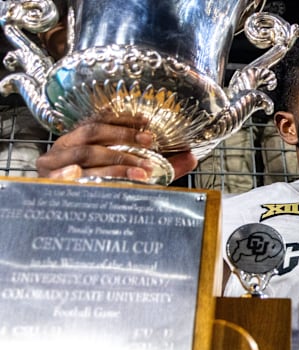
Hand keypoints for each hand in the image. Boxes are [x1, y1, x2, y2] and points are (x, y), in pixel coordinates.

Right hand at [36, 120, 196, 181]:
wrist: (72, 222)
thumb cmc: (104, 193)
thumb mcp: (134, 177)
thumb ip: (160, 166)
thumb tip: (191, 157)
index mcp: (80, 140)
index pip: (101, 120)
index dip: (123, 120)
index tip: (146, 122)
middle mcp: (63, 149)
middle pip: (93, 134)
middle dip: (123, 137)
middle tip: (149, 144)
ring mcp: (53, 167)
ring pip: (86, 155)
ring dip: (117, 161)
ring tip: (143, 171)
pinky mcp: (48, 185)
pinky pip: (68, 178)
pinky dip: (80, 176)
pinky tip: (90, 176)